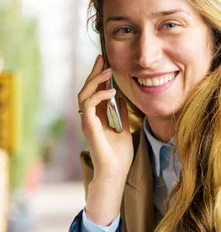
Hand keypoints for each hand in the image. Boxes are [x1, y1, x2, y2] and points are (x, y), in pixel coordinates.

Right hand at [78, 54, 132, 181]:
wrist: (115, 172)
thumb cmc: (119, 155)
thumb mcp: (124, 129)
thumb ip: (120, 114)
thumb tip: (120, 98)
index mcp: (97, 117)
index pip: (94, 92)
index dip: (98, 77)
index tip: (105, 63)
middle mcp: (89, 118)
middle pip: (86, 90)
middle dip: (94, 73)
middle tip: (102, 59)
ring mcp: (87, 122)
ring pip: (84, 94)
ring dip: (96, 81)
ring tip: (108, 73)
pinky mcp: (89, 127)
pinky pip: (89, 105)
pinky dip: (99, 96)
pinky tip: (111, 92)